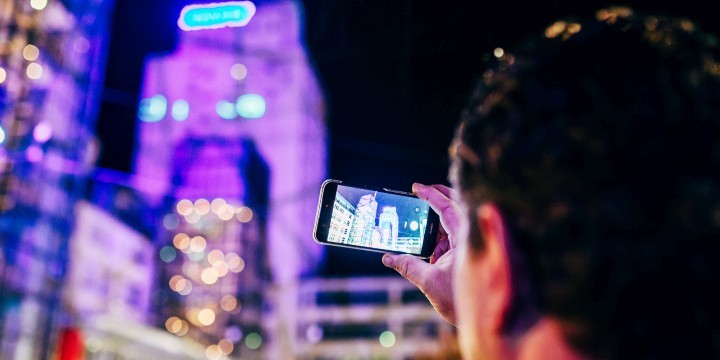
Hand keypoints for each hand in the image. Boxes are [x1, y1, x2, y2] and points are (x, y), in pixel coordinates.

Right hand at [382, 183, 461, 324]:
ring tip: (421, 233)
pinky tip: (432, 255)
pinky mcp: (473, 254)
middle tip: (421, 191)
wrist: (488, 322)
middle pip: (456, 207)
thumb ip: (408, 266)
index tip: (416, 187)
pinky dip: (443, 240)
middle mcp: (473, 238)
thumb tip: (388, 257)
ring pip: (456, 224)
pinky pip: (457, 239)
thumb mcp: (429, 282)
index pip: (447, 208)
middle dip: (438, 198)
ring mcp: (474, 245)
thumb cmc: (462, 301)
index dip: (430, 195)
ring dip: (438, 225)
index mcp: (465, 239)